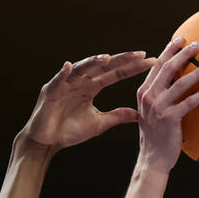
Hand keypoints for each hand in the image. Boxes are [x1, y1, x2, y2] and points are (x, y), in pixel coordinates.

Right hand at [23, 52, 154, 151]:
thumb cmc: (70, 131)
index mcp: (92, 86)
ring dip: (94, 62)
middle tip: (141, 55)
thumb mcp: (99, 123)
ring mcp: (66, 83)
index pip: (115, 73)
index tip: (150, 62)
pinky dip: (63, 73)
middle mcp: (80, 80)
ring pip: (82, 69)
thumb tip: (139, 114)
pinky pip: (58, 80)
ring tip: (108, 58)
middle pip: (103, 67)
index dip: (132, 68)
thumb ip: (117, 116)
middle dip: (122, 60)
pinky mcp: (51, 91)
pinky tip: (70, 67)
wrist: (48, 142)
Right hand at [136, 38, 198, 173]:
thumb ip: (159, 97)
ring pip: (181, 83)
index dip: (169, 50)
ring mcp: (159, 107)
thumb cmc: (156, 137)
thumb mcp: (151, 113)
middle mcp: (149, 97)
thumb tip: (175, 83)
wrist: (152, 160)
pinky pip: (189, 102)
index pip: (157, 66)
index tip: (180, 39)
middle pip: (168, 68)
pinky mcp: (170, 119)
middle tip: (197, 44)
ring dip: (198, 71)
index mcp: (144, 93)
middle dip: (183, 53)